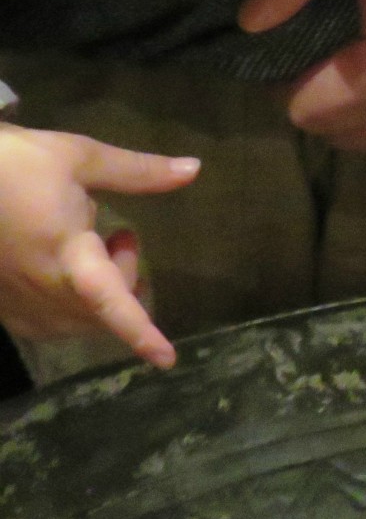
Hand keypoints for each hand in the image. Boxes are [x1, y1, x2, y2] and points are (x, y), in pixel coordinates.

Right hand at [0, 127, 197, 366]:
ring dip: (98, 295)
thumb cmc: (13, 162)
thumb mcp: (79, 157)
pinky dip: (67, 308)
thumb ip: (139, 172)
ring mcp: (12, 299)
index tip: (166, 360)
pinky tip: (61, 275)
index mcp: (67, 253)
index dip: (140, 333)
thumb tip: (195, 169)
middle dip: (126, 280)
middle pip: (99, 310)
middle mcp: (40, 286)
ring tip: (93, 248)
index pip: (110, 302)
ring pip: (71, 322)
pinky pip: (41, 324)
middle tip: (122, 238)